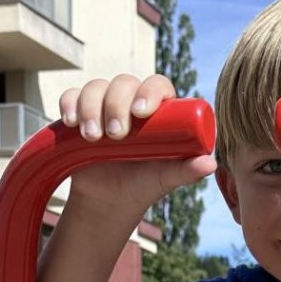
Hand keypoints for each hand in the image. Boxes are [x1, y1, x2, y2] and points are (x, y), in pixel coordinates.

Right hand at [59, 72, 216, 221]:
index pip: (157, 85)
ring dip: (91, 107)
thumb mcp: (165, 179)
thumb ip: (187, 171)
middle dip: (116, 104)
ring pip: (96, 87)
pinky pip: (71, 96)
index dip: (149, 92)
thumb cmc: (143, 185)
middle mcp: (131, 100)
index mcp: (158, 109)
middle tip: (116, 136)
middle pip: (124, 82)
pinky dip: (69, 104)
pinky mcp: (80, 111)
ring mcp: (104, 103)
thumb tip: (211, 164)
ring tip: (93, 138)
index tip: (141, 113)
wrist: (110, 199)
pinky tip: (70, 122)